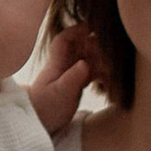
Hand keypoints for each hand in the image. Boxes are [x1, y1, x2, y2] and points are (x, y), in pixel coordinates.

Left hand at [25, 20, 104, 135]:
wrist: (39, 122)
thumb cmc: (45, 107)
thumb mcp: (60, 93)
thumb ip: (72, 77)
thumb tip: (85, 63)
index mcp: (57, 62)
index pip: (65, 39)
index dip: (78, 30)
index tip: (94, 28)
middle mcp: (65, 64)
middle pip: (82, 47)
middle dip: (97, 48)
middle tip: (110, 58)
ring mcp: (72, 73)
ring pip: (90, 59)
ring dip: (102, 63)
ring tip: (112, 73)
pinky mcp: (77, 83)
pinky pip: (93, 73)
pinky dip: (102, 76)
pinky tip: (108, 86)